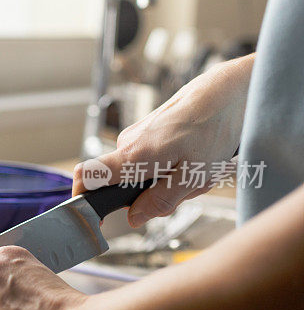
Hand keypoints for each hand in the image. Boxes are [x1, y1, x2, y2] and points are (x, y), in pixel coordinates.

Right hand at [73, 54, 252, 226]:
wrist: (229, 91)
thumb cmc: (215, 128)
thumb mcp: (194, 176)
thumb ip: (161, 200)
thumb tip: (134, 218)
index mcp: (134, 156)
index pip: (86, 176)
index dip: (81, 198)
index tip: (95, 216)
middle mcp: (128, 143)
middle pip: (119, 183)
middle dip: (147, 196)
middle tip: (183, 190)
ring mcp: (136, 135)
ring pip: (138, 172)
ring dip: (164, 181)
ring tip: (196, 171)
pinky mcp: (147, 131)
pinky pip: (148, 159)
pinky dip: (169, 166)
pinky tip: (195, 159)